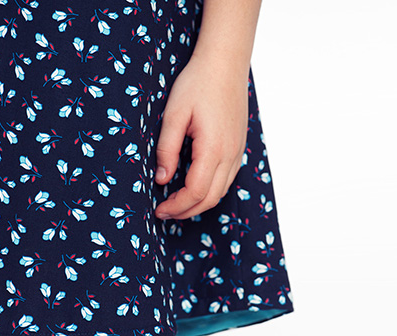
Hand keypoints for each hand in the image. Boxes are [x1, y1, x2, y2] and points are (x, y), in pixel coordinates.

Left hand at [154, 54, 248, 219]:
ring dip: (198, 203)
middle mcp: (230, 155)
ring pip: (220, 192)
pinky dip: (209, 191)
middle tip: (164, 212)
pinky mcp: (238, 148)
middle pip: (210, 198)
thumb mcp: (173, 114)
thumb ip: (166, 149)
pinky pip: (226, 180)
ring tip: (176, 203)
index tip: (159, 209)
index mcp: (213, 149)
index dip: (176, 206)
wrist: (225, 62)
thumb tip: (161, 179)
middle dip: (186, 211)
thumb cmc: (197, 83)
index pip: (195, 192)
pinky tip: (193, 187)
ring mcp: (237, 152)